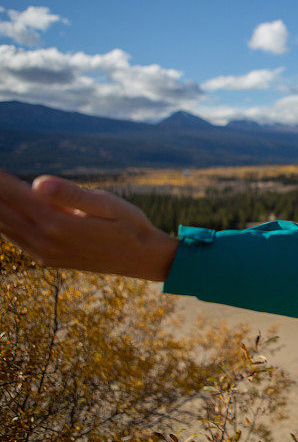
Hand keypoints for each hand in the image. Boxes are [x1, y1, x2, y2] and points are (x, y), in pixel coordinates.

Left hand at [0, 170, 177, 280]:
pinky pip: (13, 238)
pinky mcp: (46, 258)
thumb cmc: (128, 224)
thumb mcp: (108, 204)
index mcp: (57, 223)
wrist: (141, 259)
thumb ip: (71, 194)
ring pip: (3, 226)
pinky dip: (2, 222)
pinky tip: (3, 209)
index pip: (14, 194)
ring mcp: (43, 252)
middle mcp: (44, 240)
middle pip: (2, 211)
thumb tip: (37, 183)